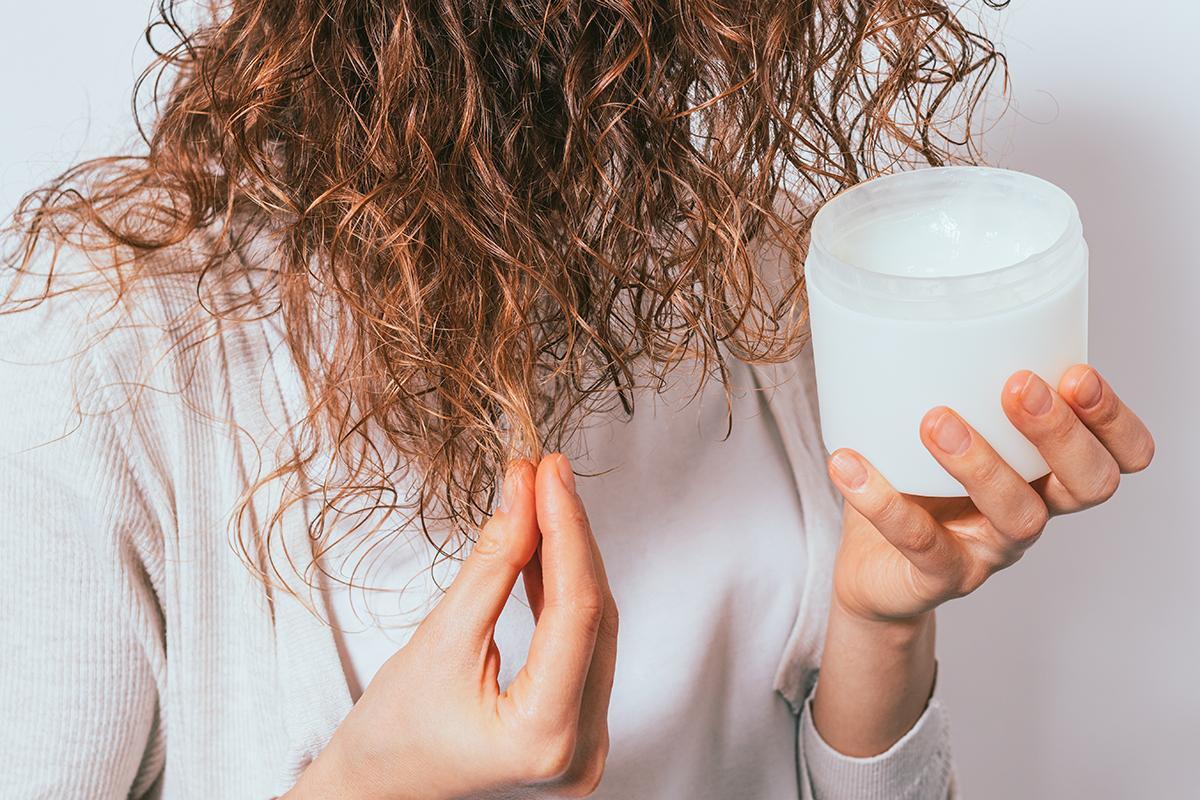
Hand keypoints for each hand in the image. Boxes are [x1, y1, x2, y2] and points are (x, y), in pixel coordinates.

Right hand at [286, 454, 617, 799]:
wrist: (374, 794)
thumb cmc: (390, 738)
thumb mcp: (438, 641)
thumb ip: (492, 565)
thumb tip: (524, 494)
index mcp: (545, 738)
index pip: (578, 612)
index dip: (566, 531)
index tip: (549, 475)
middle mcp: (582, 753)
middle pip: (595, 619)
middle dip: (570, 539)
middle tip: (544, 476)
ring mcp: (586, 749)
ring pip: (595, 631)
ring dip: (570, 563)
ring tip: (542, 501)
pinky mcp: (578, 733)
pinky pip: (583, 649)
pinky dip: (563, 598)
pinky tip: (545, 551)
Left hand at [826, 364, 1154, 622]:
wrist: (872, 571)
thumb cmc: (913, 487)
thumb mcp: (937, 429)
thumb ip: (944, 381)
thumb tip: (908, 299)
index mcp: (1045, 472)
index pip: (1117, 455)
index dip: (1113, 421)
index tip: (1077, 373)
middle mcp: (1032, 510)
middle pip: (1086, 483)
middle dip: (1060, 432)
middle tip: (1019, 386)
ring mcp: (990, 550)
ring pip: (1017, 516)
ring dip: (981, 463)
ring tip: (935, 421)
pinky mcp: (938, 576)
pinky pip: (921, 544)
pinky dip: (883, 502)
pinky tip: (848, 465)